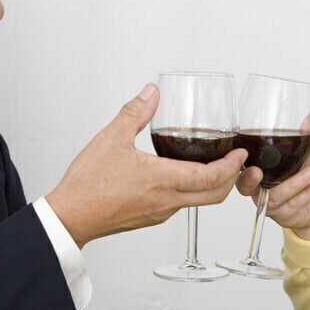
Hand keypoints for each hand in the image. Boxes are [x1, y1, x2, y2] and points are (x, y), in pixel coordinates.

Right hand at [46, 84, 246, 247]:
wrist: (70, 217)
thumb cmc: (86, 185)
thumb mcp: (110, 139)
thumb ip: (135, 113)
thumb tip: (152, 92)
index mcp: (162, 181)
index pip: (212, 178)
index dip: (231, 165)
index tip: (240, 152)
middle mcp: (166, 202)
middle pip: (215, 196)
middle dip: (231, 177)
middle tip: (235, 159)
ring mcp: (160, 213)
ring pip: (199, 202)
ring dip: (213, 185)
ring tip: (214, 163)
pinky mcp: (152, 217)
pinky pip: (182, 205)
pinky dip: (194, 191)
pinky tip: (183, 175)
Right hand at [236, 144, 309, 240]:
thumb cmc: (307, 179)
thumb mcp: (308, 157)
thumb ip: (309, 138)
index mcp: (259, 171)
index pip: (240, 167)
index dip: (235, 164)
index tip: (242, 154)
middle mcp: (259, 189)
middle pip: (245, 187)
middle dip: (249, 180)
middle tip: (258, 173)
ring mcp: (270, 204)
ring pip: (276, 195)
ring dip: (294, 183)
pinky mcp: (284, 216)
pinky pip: (294, 204)